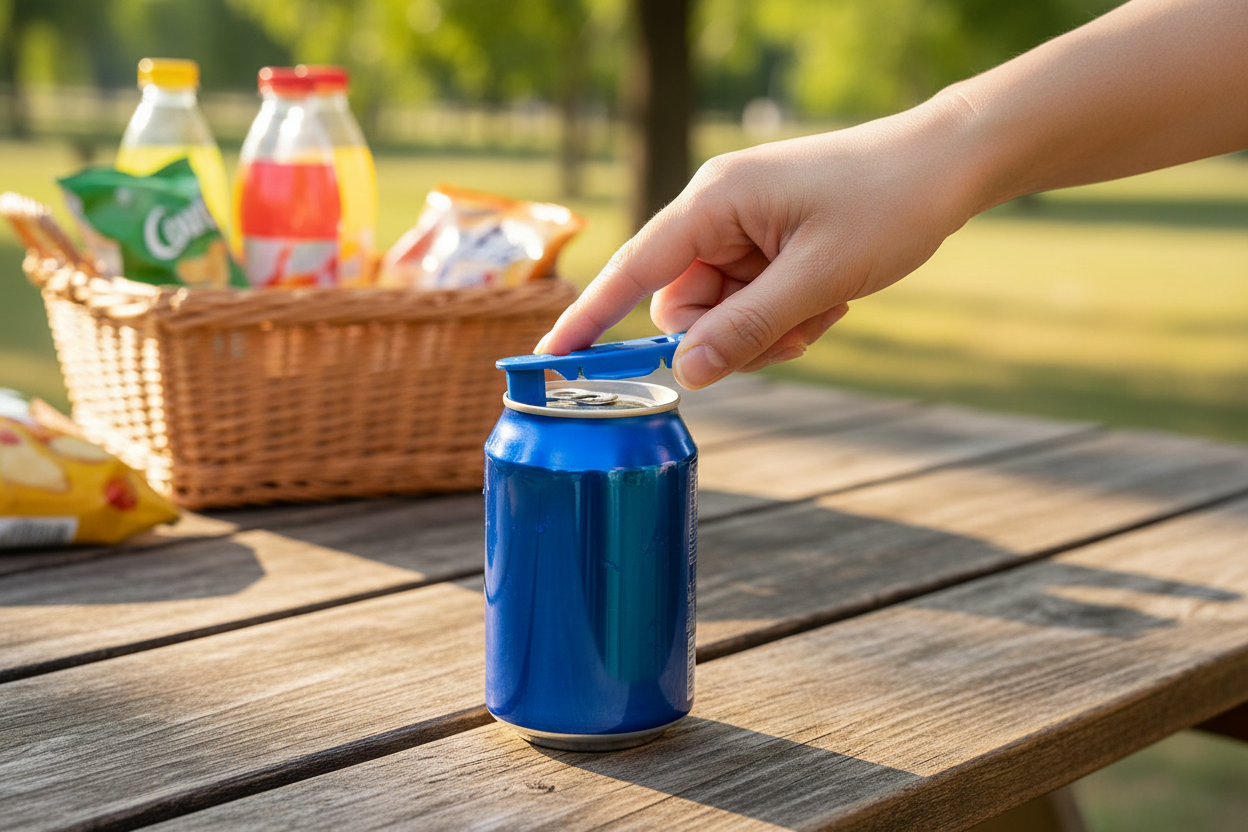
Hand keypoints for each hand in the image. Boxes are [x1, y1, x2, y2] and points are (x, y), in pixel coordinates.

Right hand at [537, 96, 980, 388]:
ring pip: (720, 311)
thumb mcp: (817, 279)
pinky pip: (750, 301)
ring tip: (823, 312)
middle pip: (683, 305)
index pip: (634, 269)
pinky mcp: (766, 242)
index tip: (551, 359)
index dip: (591, 318)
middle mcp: (716, 212)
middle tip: (791, 338)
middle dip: (729, 336)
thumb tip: (685, 375)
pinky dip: (785, 316)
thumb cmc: (886, 204)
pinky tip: (829, 302)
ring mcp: (742, 228)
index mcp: (714, 202)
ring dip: (767, 330)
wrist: (948, 165)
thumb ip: (746, 328)